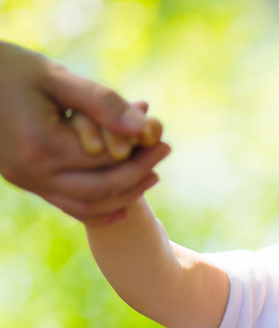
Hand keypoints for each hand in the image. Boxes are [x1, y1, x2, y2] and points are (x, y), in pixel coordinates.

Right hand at [0, 41, 169, 223]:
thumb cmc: (10, 68)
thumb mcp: (58, 78)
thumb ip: (102, 103)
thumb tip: (144, 126)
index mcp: (41, 145)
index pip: (106, 162)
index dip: (140, 155)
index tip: (163, 141)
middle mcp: (31, 172)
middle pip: (100, 188)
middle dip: (137, 175)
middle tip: (163, 154)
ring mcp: (25, 181)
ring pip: (85, 204)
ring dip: (122, 195)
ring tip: (151, 176)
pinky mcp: (24, 181)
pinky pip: (67, 205)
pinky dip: (98, 209)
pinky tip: (123, 204)